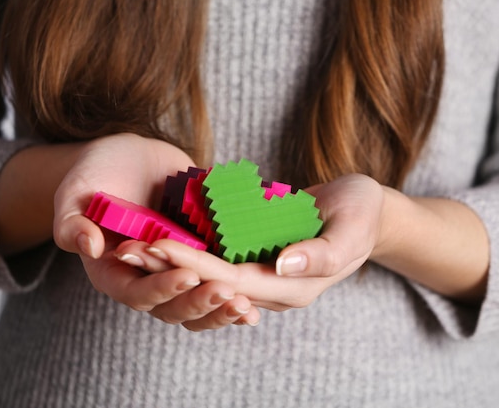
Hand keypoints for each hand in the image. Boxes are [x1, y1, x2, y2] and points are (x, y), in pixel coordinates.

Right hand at [52, 133, 258, 329]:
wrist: (132, 158)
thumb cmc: (98, 174)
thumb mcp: (76, 192)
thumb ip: (73, 221)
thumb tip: (87, 246)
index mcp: (116, 272)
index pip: (138, 293)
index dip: (162, 289)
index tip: (188, 277)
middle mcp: (149, 278)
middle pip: (174, 309)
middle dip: (201, 304)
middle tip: (228, 293)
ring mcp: (178, 270)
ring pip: (200, 305)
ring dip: (223, 309)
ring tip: (248, 307)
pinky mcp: (203, 257)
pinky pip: (220, 282)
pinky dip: (240, 292)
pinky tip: (261, 295)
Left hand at [117, 174, 384, 311]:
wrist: (367, 211)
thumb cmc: (363, 215)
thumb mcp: (352, 228)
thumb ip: (322, 252)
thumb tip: (283, 264)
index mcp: (295, 286)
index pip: (236, 282)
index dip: (197, 267)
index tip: (161, 248)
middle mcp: (274, 288)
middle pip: (214, 283)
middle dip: (172, 267)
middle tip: (131, 250)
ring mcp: (265, 275)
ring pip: (212, 276)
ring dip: (174, 263)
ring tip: (136, 246)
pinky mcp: (259, 259)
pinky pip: (221, 261)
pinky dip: (192, 251)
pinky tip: (165, 236)